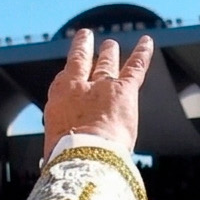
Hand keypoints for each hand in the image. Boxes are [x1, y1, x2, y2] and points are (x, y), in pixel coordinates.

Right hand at [44, 29, 155, 157]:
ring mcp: (103, 85)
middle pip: (82, 63)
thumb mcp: (55, 148)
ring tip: (110, 44)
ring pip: (107, 63)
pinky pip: (135, 66)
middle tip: (86, 38)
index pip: (62, 83)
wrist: (86, 155)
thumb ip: (61, 144)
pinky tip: (147, 42)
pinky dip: (142, 53)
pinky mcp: (125, 90)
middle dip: (85, 50)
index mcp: (58, 101)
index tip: (69, 73)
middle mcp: (79, 87)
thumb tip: (52, 161)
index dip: (69, 77)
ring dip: (109, 52)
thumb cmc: (69, 158)